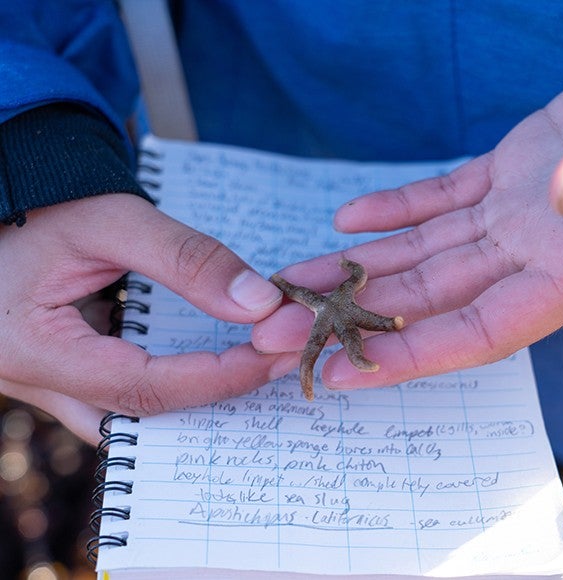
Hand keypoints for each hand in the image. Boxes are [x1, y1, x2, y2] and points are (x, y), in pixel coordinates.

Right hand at [0, 194, 296, 443]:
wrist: (4, 206)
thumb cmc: (44, 205)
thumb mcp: (113, 221)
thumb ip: (187, 260)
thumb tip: (260, 302)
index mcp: (33, 348)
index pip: (142, 388)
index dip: (217, 377)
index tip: (273, 354)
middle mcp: (30, 381)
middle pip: (137, 416)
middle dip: (212, 396)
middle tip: (271, 363)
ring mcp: (41, 383)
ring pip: (126, 418)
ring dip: (189, 398)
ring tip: (246, 363)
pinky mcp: (57, 373)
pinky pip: (116, 400)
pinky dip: (165, 386)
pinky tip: (203, 364)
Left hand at [253, 67, 562, 390]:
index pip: (474, 335)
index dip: (406, 358)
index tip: (339, 372)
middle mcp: (533, 254)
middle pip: (426, 298)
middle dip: (352, 313)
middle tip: (284, 325)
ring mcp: (515, 214)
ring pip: (419, 251)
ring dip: (355, 266)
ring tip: (295, 280)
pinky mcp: (506, 173)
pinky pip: (439, 198)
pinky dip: (393, 209)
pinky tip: (345, 221)